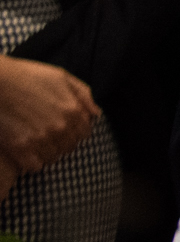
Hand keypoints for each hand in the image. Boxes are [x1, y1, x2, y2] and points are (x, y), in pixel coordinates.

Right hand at [0, 58, 97, 187]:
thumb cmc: (27, 75)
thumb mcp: (61, 77)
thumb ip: (83, 95)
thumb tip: (96, 114)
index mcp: (73, 110)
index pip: (84, 133)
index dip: (74, 132)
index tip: (63, 129)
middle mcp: (60, 127)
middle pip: (69, 147)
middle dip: (62, 142)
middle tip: (47, 136)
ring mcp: (40, 139)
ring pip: (53, 157)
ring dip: (47, 152)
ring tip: (36, 143)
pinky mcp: (20, 148)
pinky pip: (35, 166)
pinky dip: (32, 162)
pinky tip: (26, 153)